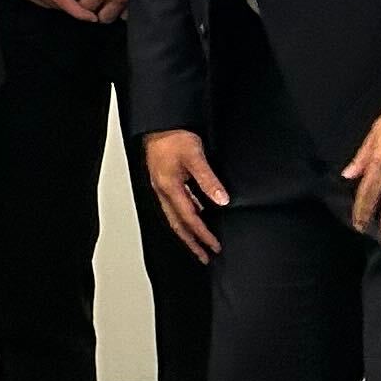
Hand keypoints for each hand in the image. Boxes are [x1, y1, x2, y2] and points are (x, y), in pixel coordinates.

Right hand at [143, 128, 228, 262]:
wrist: (158, 123)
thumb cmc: (172, 137)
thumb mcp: (195, 156)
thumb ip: (208, 180)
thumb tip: (222, 200)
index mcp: (170, 188)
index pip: (189, 219)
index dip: (203, 234)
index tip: (215, 246)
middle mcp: (164, 191)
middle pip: (177, 225)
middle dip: (191, 243)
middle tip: (203, 257)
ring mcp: (163, 187)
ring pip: (175, 217)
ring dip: (188, 232)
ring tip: (199, 243)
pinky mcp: (165, 181)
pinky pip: (175, 205)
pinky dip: (186, 216)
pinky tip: (196, 215)